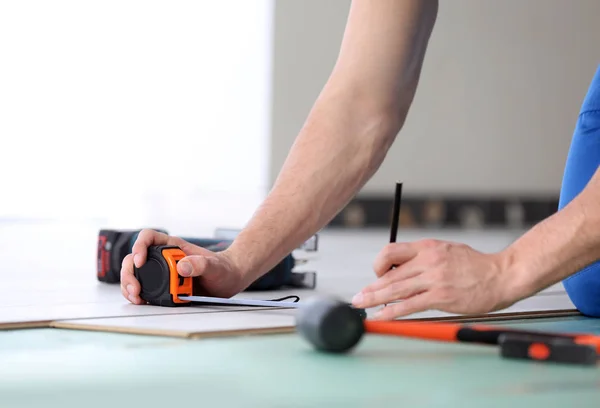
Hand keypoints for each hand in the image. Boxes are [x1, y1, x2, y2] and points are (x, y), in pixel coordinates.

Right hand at [120, 229, 246, 304]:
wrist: (229, 280)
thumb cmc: (223, 269)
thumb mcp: (215, 266)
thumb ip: (201, 264)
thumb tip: (181, 267)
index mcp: (173, 246)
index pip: (149, 237)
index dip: (139, 246)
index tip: (140, 261)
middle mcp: (163, 257)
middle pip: (135, 257)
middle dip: (130, 272)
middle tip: (135, 289)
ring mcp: (161, 272)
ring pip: (135, 273)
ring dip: (129, 284)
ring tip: (136, 297)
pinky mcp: (163, 285)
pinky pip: (143, 286)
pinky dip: (137, 294)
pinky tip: (140, 301)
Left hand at [351, 239, 514, 318]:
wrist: (502, 275)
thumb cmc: (477, 265)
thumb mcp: (448, 250)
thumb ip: (426, 257)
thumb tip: (405, 268)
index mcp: (428, 247)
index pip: (391, 250)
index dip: (379, 264)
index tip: (378, 276)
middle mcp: (427, 260)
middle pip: (389, 274)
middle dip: (370, 287)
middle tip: (357, 297)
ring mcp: (434, 278)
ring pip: (395, 289)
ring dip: (374, 298)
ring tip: (360, 305)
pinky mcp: (441, 296)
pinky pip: (409, 305)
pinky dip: (391, 312)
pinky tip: (380, 317)